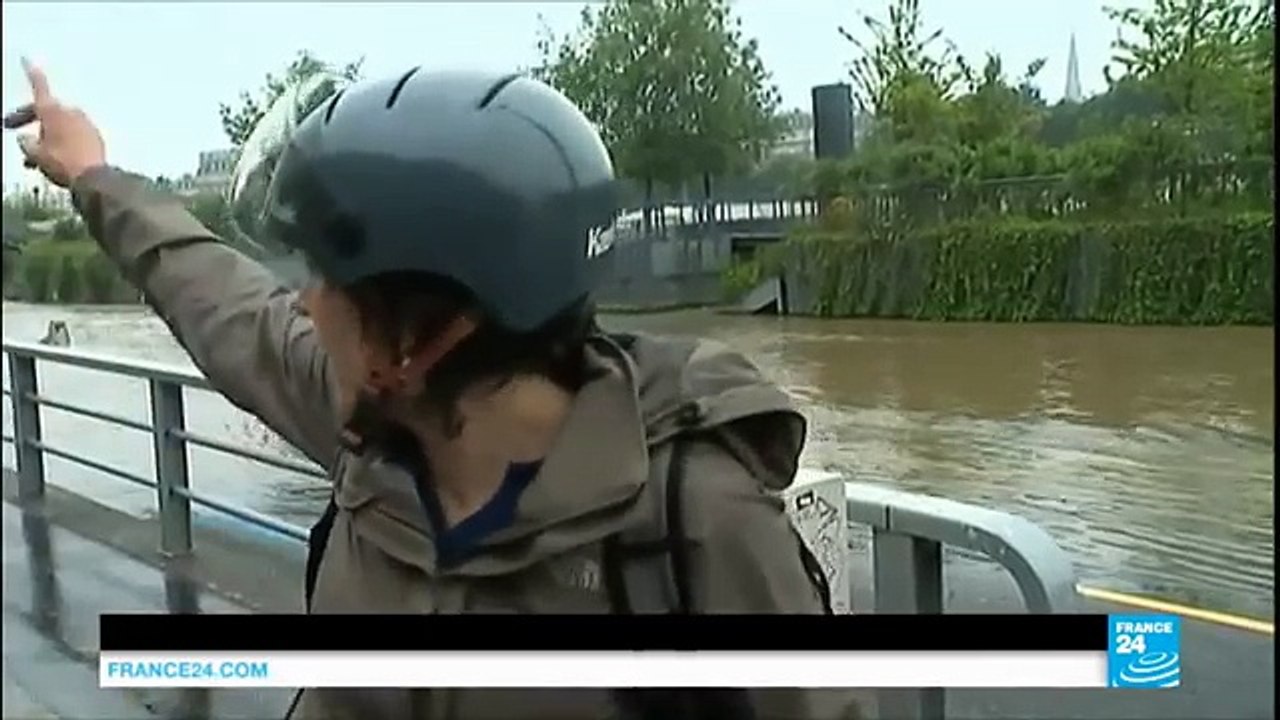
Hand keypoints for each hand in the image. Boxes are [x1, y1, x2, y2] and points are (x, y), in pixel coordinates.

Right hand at [4, 58, 106, 186]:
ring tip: (34, 159)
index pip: (39, 87)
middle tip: (14, 131)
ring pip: (59, 126)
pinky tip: (56, 161)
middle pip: (46, 111)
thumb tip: (26, 140)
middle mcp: (71, 112)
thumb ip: (27, 144)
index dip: (31, 74)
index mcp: (53, 111)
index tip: (27, 58)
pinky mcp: (96, 137)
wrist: (95, 179)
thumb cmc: (62, 163)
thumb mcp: (36, 154)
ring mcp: (86, 124)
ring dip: (45, 137)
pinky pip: (73, 135)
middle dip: (29, 120)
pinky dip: (62, 143)